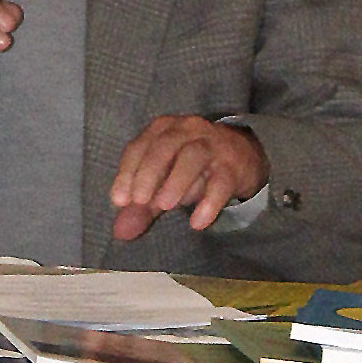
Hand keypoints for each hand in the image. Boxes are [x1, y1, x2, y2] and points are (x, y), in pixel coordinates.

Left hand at [109, 117, 270, 241]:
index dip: (127, 172)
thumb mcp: (163, 182)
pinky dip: (208, 203)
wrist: (243, 155)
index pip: (139, 147)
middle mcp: (186, 130)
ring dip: (176, 181)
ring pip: (193, 157)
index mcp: (162, 130)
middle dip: (148, 173)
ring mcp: (211, 145)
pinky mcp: (232, 166)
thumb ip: (142, 205)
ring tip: (164, 206)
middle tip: (138, 201)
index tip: (119, 200)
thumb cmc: (192, 167)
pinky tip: (197, 223)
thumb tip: (120, 232)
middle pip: (164, 147)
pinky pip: (220, 182)